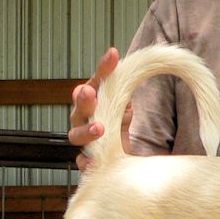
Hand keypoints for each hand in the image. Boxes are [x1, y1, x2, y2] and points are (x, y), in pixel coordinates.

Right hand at [68, 47, 131, 170]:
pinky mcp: (86, 162)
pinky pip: (82, 163)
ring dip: (87, 130)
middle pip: (79, 107)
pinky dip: (87, 163)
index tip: (113, 55)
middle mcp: (83, 118)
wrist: (115, 155)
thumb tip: (142, 66)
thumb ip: (125, 88)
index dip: (104, 69)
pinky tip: (93, 163)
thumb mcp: (124, 105)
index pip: (97, 81)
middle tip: (89, 92)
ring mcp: (82, 140)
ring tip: (99, 128)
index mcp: (93, 101)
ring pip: (76, 135)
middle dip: (84, 100)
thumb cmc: (116, 124)